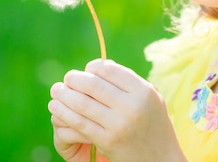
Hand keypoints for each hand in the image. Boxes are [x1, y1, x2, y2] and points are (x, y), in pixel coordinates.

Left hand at [48, 59, 185, 161]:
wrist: (162, 161)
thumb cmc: (153, 125)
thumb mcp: (150, 98)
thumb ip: (128, 82)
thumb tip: (97, 66)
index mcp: (143, 91)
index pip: (109, 69)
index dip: (92, 68)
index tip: (85, 72)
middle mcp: (132, 106)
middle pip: (92, 84)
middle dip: (74, 79)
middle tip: (66, 79)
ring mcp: (120, 124)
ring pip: (82, 103)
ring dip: (64, 95)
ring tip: (56, 91)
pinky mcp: (108, 141)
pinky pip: (80, 123)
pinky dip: (64, 113)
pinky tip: (56, 108)